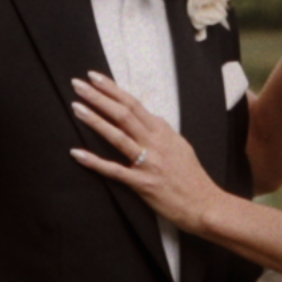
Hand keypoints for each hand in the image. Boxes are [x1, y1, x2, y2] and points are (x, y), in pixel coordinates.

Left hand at [68, 73, 214, 234]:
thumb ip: (161, 132)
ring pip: (117, 136)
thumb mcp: (180, 145)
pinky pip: (114, 170)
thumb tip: (148, 118)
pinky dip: (94, 162)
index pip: (134, 104)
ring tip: (77, 107)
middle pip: (123, 113)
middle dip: (99, 97)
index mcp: (163, 131)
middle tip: (78, 84)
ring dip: (95, 120)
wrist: (205, 204)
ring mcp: (148, 163)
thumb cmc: (192, 177)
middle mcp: (155, 143)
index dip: (113, 89)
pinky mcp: (142, 184)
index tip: (95, 77)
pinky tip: (77, 153)